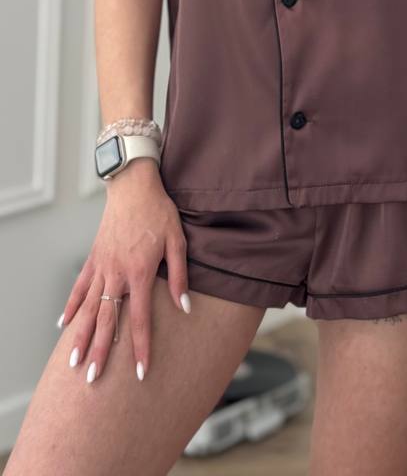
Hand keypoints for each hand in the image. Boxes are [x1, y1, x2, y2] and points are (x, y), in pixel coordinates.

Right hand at [58, 160, 189, 382]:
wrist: (133, 184)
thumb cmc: (159, 211)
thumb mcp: (177, 240)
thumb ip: (180, 276)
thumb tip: (184, 307)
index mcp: (140, 272)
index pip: (140, 319)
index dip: (141, 348)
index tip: (140, 372)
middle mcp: (117, 274)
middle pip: (107, 321)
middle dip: (101, 352)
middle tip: (93, 380)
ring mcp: (102, 266)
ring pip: (89, 308)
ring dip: (81, 336)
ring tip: (73, 363)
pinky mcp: (94, 257)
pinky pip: (80, 286)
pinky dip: (72, 305)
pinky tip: (63, 324)